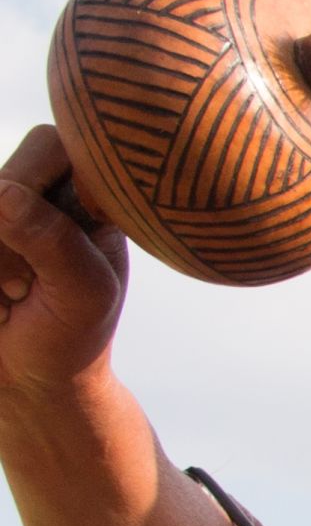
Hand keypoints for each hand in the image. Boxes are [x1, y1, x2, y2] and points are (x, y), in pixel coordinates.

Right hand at [0, 126, 128, 395]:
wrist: (28, 379)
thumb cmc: (71, 334)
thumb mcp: (85, 294)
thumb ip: (56, 241)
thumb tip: (4, 193)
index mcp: (87, 191)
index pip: (50, 145)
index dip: (39, 193)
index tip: (62, 253)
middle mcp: (36, 190)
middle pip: (2, 178)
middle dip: (6, 236)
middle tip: (25, 285)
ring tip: (10, 294)